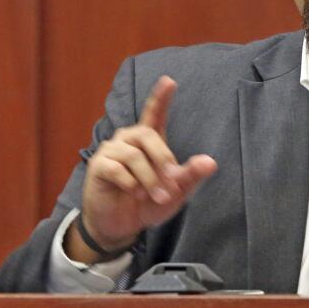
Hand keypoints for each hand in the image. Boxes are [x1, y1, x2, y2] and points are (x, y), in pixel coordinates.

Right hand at [65, 76, 216, 261]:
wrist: (121, 226)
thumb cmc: (148, 203)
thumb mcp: (175, 193)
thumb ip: (190, 176)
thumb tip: (210, 162)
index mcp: (149, 140)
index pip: (155, 113)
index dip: (161, 97)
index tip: (169, 81)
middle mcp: (129, 139)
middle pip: (147, 134)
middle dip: (163, 159)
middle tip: (172, 184)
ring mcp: (112, 151)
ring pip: (134, 155)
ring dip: (149, 178)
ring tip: (156, 196)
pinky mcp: (99, 167)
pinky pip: (117, 169)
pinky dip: (131, 183)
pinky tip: (134, 193)